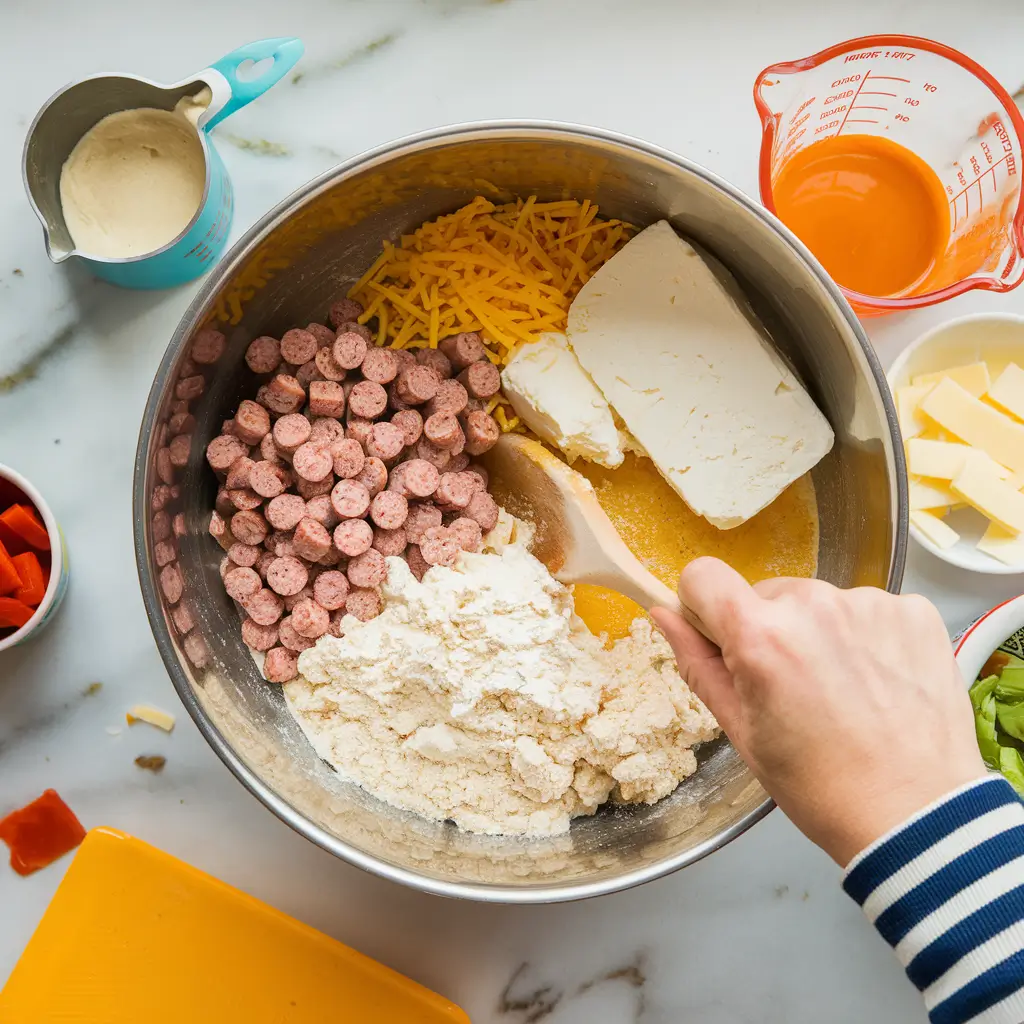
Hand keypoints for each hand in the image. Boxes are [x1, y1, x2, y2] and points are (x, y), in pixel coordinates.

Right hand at [651, 558, 986, 865]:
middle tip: (793, 687)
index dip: (703, 607)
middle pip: (765, 593)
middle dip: (768, 629)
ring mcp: (870, 604)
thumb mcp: (741, 731)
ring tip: (842, 690)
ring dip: (819, 632)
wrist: (916, 816)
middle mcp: (814, 605)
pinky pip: (868, 608)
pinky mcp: (914, 612)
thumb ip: (697, 663)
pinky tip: (877, 683)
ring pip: (818, 602)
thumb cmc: (821, 786)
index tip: (721, 637)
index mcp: (761, 635)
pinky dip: (866, 636)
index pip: (703, 576)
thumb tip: (663, 616)